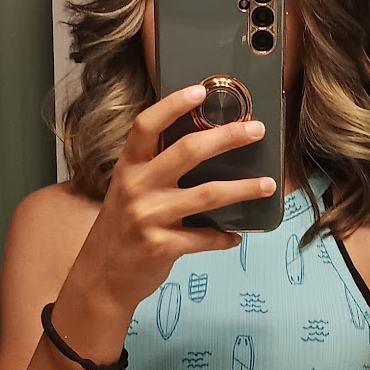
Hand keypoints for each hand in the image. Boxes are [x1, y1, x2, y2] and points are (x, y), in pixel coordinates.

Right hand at [66, 86, 275, 319]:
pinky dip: (225, 236)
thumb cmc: (120, 230)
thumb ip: (154, 170)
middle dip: (227, 137)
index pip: (146, 125)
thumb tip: (202, 148)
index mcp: (128, 168)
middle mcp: (136, 187)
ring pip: (207, 194)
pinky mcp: (162, 247)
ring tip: (268, 185)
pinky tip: (236, 235)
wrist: (100, 278)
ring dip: (244, 189)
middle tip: (256, 130)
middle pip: (188, 151)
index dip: (173, 105)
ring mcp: (149, 217)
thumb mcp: (127, 192)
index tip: (201, 91)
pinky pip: (205, 238)